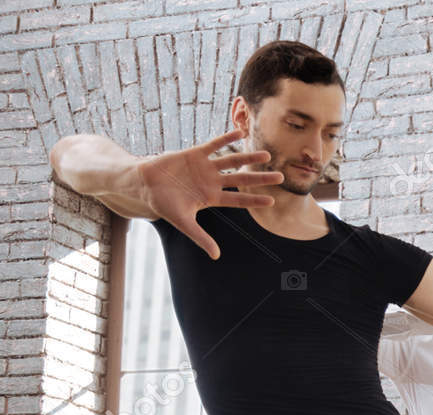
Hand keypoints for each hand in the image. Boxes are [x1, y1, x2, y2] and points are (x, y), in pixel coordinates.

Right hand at [135, 129, 283, 258]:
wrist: (144, 184)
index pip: (239, 200)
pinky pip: (214, 145)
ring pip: (232, 161)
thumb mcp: (184, 223)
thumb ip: (201, 238)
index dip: (254, 200)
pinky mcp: (195, 154)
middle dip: (261, 179)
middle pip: (242, 180)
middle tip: (281, 177)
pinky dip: (226, 139)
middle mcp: (213, 182)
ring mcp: (205, 167)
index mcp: (212, 198)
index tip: (272, 200)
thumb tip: (216, 256)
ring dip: (249, 158)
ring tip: (267, 155)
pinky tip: (240, 133)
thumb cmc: (163, 204)